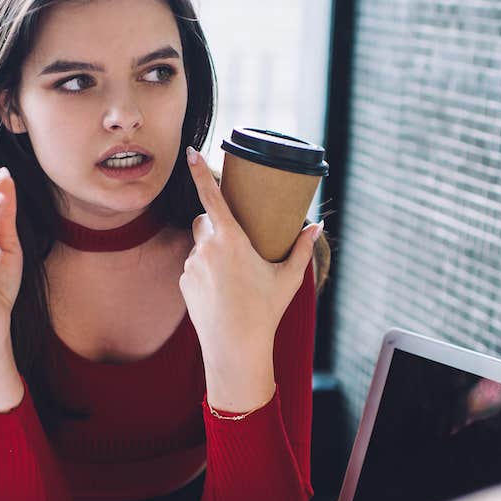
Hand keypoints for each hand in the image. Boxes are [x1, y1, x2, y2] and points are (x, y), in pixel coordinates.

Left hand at [180, 146, 321, 409]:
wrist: (235, 347)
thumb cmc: (265, 311)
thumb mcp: (289, 277)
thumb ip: (302, 248)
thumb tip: (317, 226)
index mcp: (232, 240)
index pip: (211, 196)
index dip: (200, 171)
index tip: (191, 152)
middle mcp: (207, 248)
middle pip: (205, 221)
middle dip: (216, 225)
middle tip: (236, 245)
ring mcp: (192, 265)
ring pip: (199, 246)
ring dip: (211, 252)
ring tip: (232, 280)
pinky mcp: (184, 282)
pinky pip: (193, 267)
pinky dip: (204, 272)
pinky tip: (220, 292)